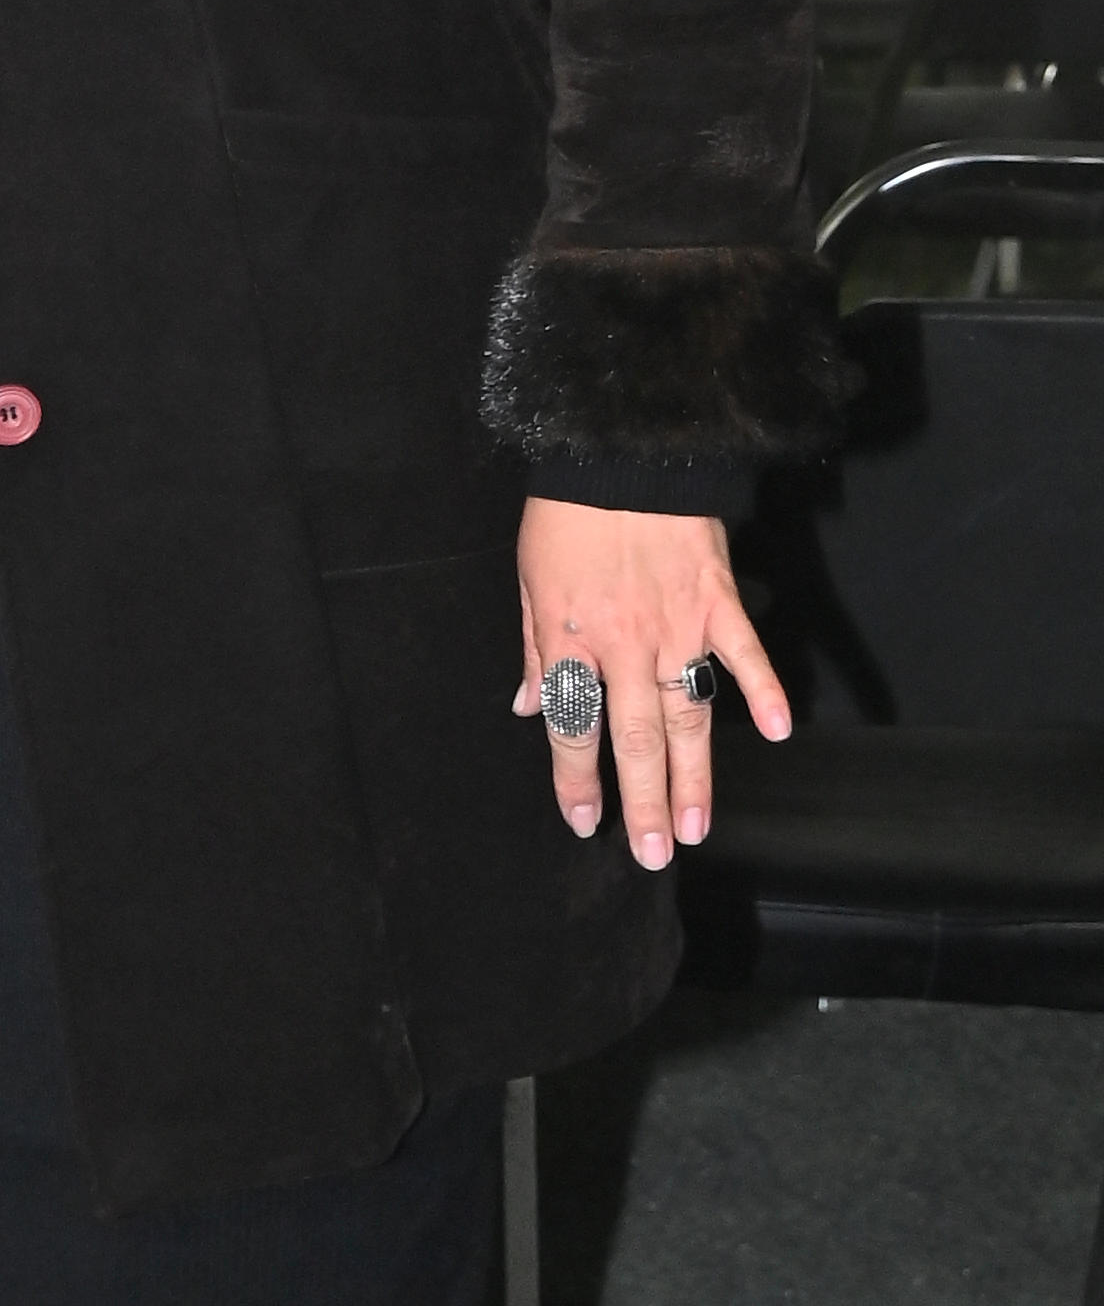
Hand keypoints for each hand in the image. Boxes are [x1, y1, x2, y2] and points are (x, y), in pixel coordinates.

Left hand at [514, 500, 790, 870]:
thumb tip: (528, 707)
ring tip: (698, 825)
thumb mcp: (530, 582)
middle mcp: (623, 644)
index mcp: (569, 640)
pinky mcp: (718, 600)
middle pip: (634, 739)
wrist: (617, 453)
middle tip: (656, 852)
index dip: (575, 779)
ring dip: (695, 775)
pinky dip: (764, 691)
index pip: (571, 726)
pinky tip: (778, 731)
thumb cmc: (566, 516)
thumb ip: (532, 650)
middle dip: (643, 801)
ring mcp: (676, 625)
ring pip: (688, 714)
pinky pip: (744, 654)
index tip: (584, 821)